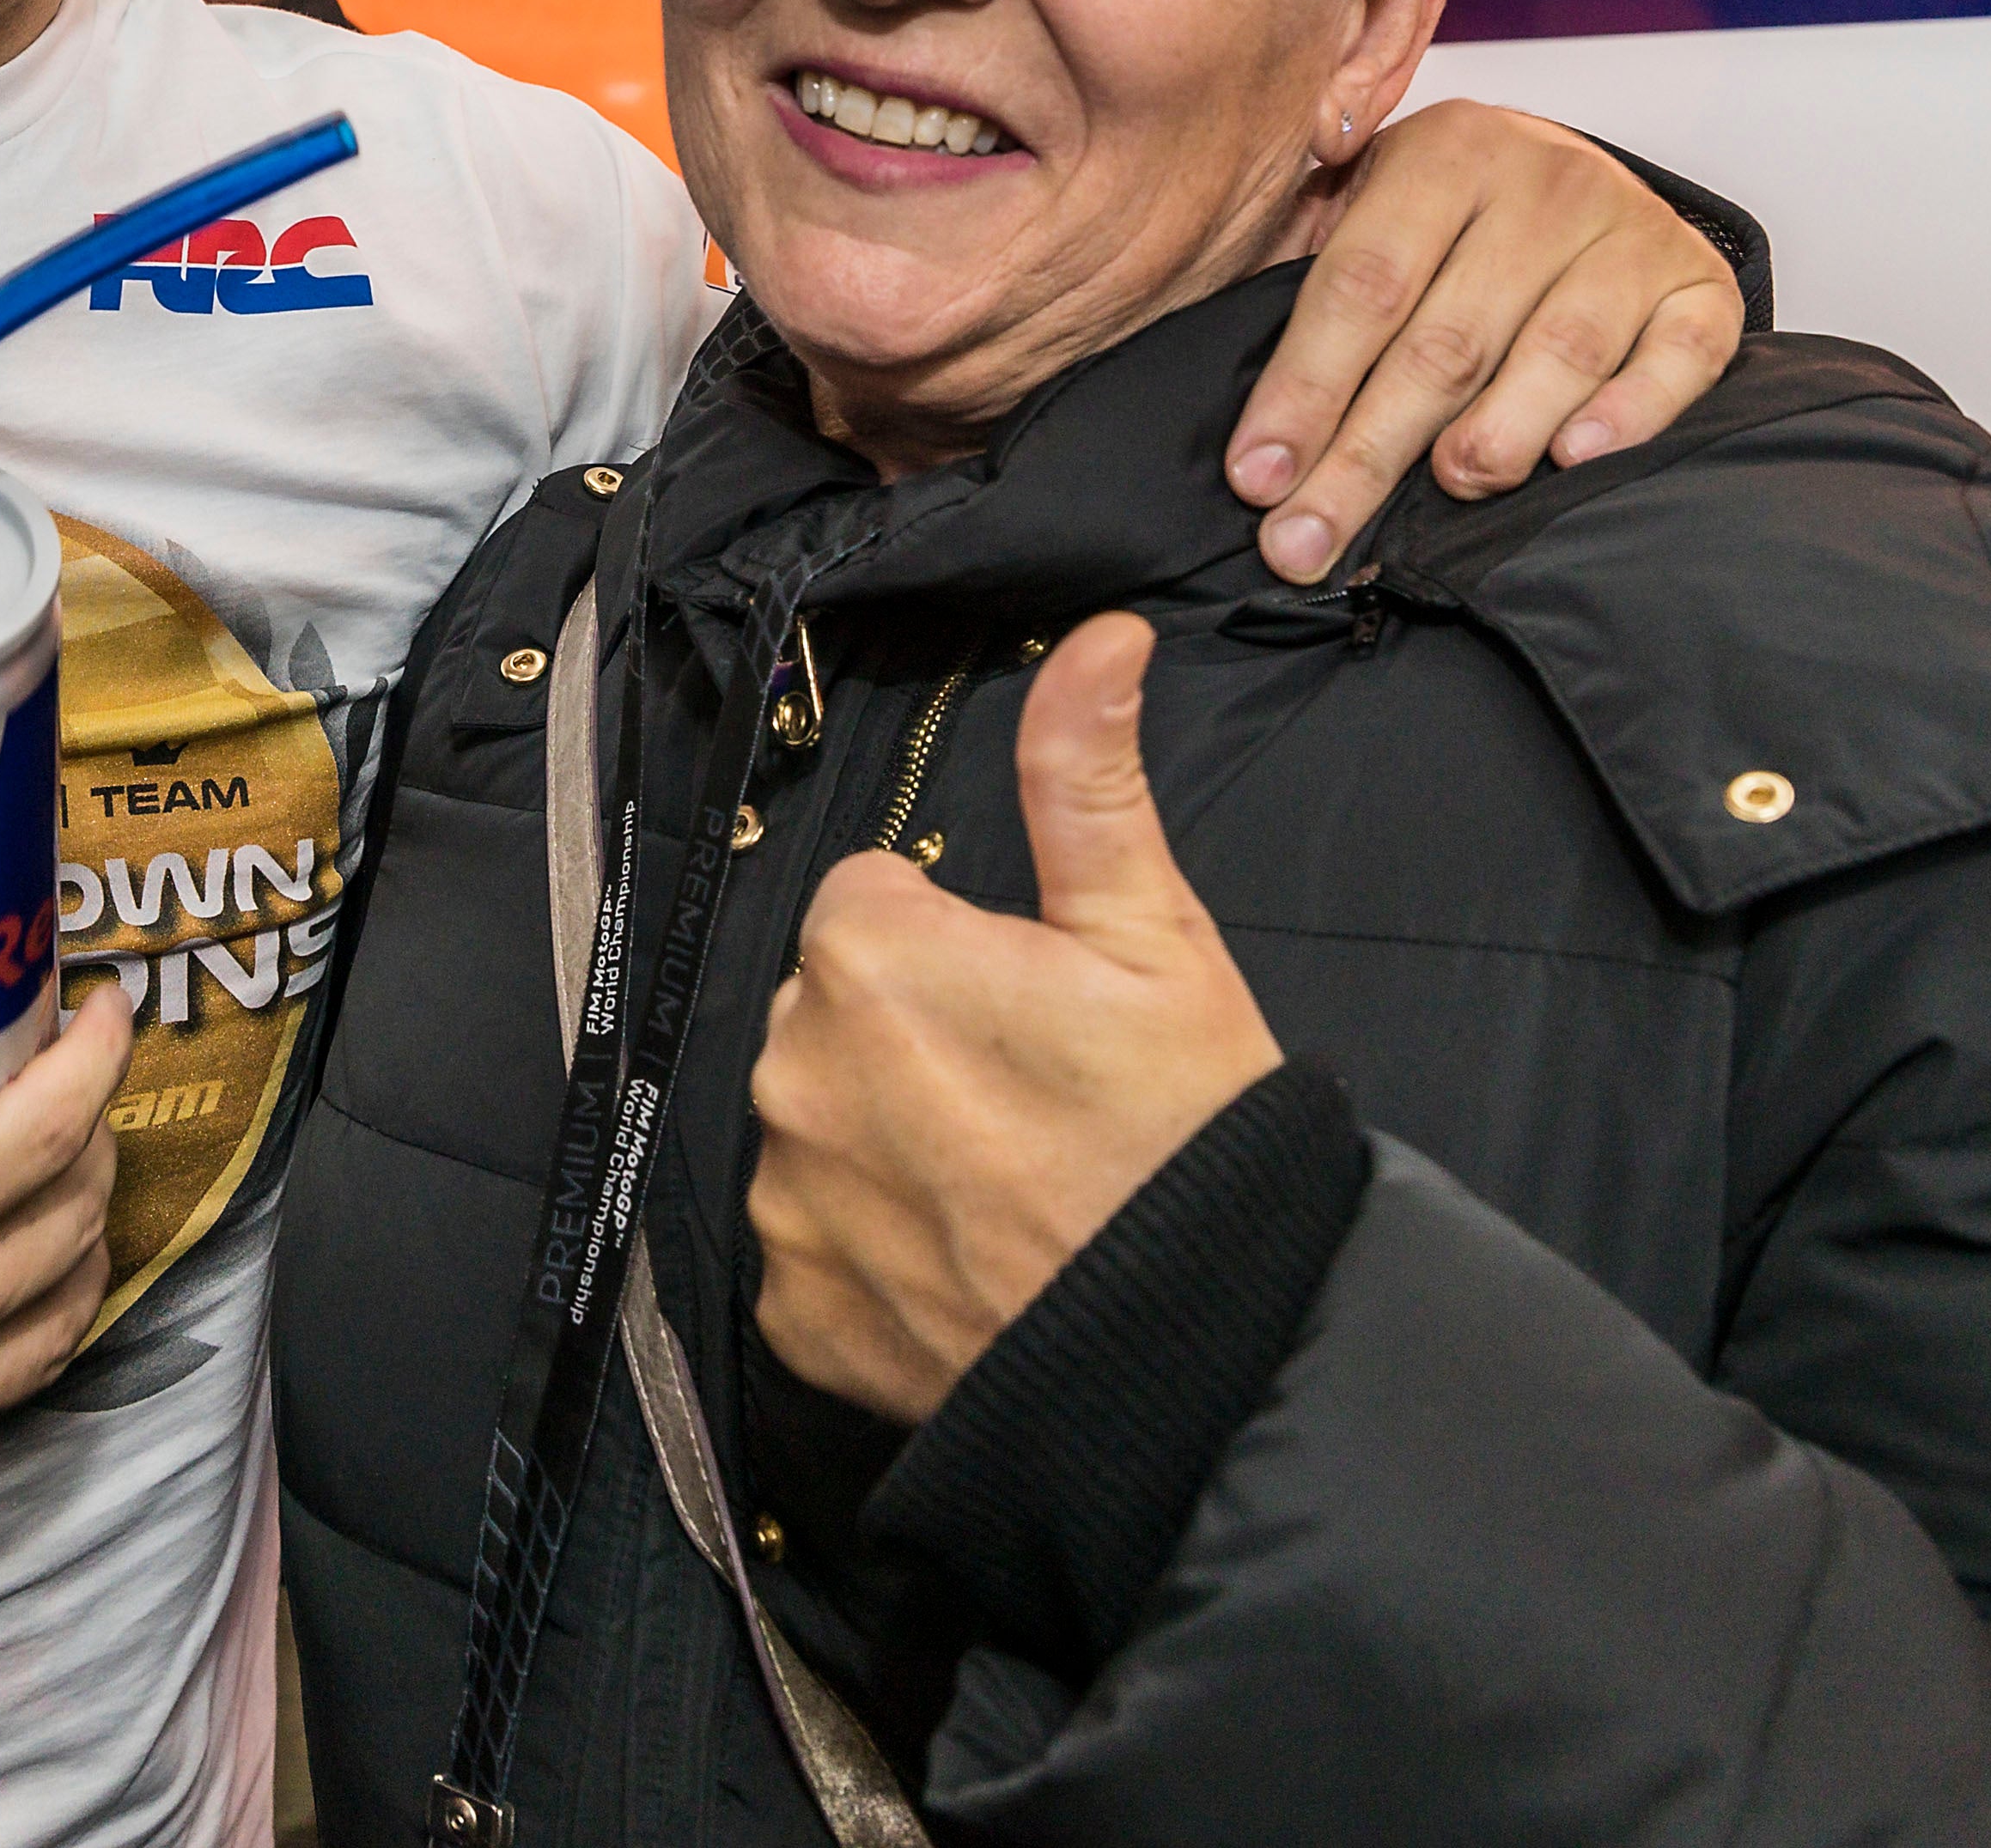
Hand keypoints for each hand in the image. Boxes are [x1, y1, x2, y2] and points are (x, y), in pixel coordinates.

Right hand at [0, 982, 127, 1614]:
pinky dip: (26, 1326)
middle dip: (96, 1136)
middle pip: (76, 1224)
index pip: (42, 1140)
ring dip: (82, 1239)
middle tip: (66, 1087)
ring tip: (57, 1184)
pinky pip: (0, 1394)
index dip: (98, 1059)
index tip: (107, 1010)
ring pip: (63, 1321)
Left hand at [749, 616, 1273, 1426]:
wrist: (1202, 1349)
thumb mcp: (1153, 934)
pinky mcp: (796, 1308)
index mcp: (866, 957)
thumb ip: (1088, 778)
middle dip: (915, 1036)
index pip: (872, 904)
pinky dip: (872, 1250)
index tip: (1032, 1004)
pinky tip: (966, 1254)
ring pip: (821, 1125)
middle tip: (1031, 1098)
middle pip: (836, 1011)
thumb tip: (1096, 641)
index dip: (960, 945)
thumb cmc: (1184, 1136)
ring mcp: (788, 1199)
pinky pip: (813, 1246)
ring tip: (1007, 1182)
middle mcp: (795, 1070)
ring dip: (889, 1140)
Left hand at [1231, 103, 1744, 581]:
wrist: (1581, 180)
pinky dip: (1630, 412)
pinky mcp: (1703, 282)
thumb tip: (1252, 441)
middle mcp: (1545, 179)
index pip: (1361, 286)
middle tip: (1310, 539)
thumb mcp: (1365, 212)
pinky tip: (1575, 457)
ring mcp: (1631, 230)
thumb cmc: (1451, 222)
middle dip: (1367, 454)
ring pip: (1557, 352)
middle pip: (1445, 341)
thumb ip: (1304, 288)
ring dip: (1496, 436)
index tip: (1259, 480)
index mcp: (1443, 150)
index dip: (1305, 390)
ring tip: (1447, 489)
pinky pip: (1678, 356)